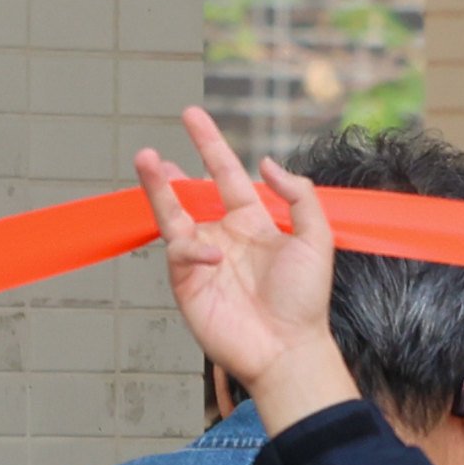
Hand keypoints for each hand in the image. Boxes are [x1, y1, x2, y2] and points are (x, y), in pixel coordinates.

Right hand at [133, 109, 357, 429]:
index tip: (191, 116)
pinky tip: (212, 254)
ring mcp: (202, 261)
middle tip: (151, 150)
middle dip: (168, 172)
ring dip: (157, 190)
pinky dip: (193, 248)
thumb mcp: (316, 236)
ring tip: (146, 160)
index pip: (225, 176)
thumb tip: (265, 164)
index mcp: (251, 222)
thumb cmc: (305, 299)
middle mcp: (222, 237)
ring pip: (172, 217)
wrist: (288, 348)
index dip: (209, 145)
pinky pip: (181, 253)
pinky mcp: (187, 285)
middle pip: (188, 196)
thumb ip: (297, 193)